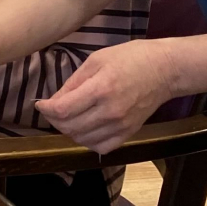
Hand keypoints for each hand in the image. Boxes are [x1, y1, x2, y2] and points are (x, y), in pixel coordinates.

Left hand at [34, 40, 178, 153]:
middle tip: (52, 110)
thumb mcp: (97, 60)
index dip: (46, 109)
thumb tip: (54, 101)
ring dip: (69, 131)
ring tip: (69, 118)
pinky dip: (88, 141)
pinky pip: (101, 147)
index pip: (63, 110)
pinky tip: (86, 129)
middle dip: (54, 120)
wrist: (165, 70)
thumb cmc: (131, 58)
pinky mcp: (129, 133)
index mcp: (101, 89)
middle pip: (69, 127)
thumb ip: (73, 82)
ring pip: (82, 140)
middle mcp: (110, 111)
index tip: (41, 103)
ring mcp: (121, 125)